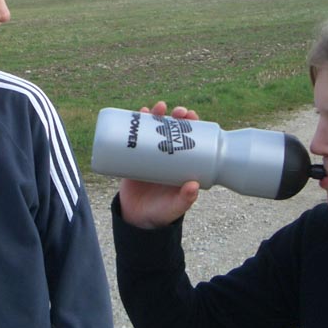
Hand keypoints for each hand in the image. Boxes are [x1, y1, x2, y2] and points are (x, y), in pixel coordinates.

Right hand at [119, 101, 200, 228]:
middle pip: (172, 128)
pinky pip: (135, 136)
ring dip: (156, 114)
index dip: (191, 124)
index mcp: (182, 163)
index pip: (189, 137)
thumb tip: (194, 186)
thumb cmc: (161, 212)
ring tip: (157, 108)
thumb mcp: (175, 207)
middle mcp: (167, 155)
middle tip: (176, 112)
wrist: (136, 219)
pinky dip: (135, 124)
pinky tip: (137, 114)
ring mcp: (150, 154)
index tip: (190, 115)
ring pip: (154, 128)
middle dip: (175, 116)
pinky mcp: (134, 157)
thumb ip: (184, 200)